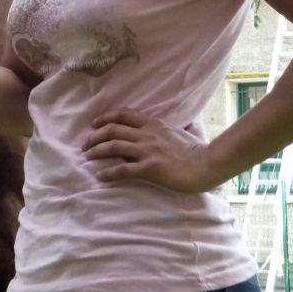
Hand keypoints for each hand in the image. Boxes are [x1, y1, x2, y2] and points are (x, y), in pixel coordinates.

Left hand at [83, 108, 221, 192]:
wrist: (207, 163)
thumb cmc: (195, 150)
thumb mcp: (177, 132)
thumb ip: (164, 129)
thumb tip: (163, 127)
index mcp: (153, 124)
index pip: (123, 114)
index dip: (106, 117)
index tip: (95, 124)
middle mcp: (147, 134)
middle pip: (113, 129)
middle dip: (95, 136)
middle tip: (85, 144)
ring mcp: (148, 150)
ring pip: (114, 146)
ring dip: (97, 151)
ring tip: (87, 157)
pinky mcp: (150, 168)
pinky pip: (124, 169)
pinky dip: (109, 173)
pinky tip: (101, 177)